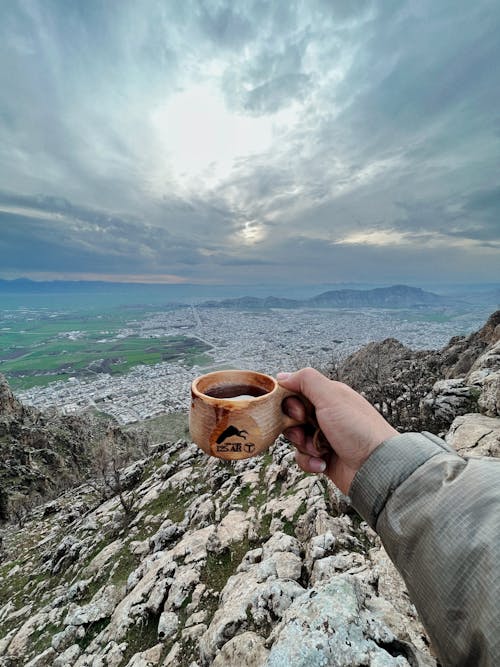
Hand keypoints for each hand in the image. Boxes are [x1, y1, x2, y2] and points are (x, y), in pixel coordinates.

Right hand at [278, 368, 397, 494]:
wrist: (376, 467)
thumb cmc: (358, 429)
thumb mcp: (331, 396)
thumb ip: (306, 380)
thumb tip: (281, 376)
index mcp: (328, 396)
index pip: (295, 392)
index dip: (290, 403)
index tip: (298, 412)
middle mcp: (325, 414)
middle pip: (291, 416)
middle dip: (293, 426)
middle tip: (306, 429)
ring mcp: (323, 436)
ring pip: (295, 437)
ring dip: (303, 445)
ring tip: (319, 449)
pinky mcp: (323, 456)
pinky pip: (302, 457)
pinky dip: (309, 461)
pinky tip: (323, 463)